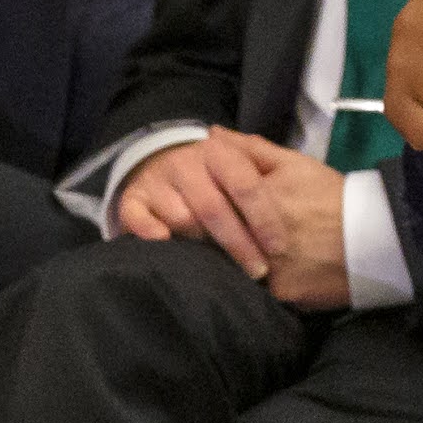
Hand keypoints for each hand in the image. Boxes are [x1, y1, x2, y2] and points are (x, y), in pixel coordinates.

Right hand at [111, 133, 274, 279]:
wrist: (166, 165)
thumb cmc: (218, 175)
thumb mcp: (247, 163)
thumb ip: (268, 166)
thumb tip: (290, 185)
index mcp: (219, 151)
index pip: (245, 184)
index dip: (264, 217)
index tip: (279, 247)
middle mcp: (186, 162)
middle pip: (214, 207)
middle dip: (238, 243)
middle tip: (257, 271)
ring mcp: (157, 180)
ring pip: (180, 216)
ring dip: (200, 244)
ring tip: (221, 268)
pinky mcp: (132, 199)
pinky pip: (136, 216)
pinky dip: (149, 231)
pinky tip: (165, 244)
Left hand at [206, 132, 352, 310]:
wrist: (374, 237)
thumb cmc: (331, 195)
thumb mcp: (295, 164)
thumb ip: (250, 149)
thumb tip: (211, 134)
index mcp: (255, 198)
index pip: (205, 207)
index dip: (197, 210)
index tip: (197, 211)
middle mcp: (256, 234)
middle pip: (213, 241)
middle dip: (211, 238)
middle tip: (218, 236)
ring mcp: (267, 268)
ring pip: (233, 268)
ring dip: (232, 262)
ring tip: (242, 257)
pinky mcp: (279, 293)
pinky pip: (258, 291)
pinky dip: (258, 283)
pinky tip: (267, 276)